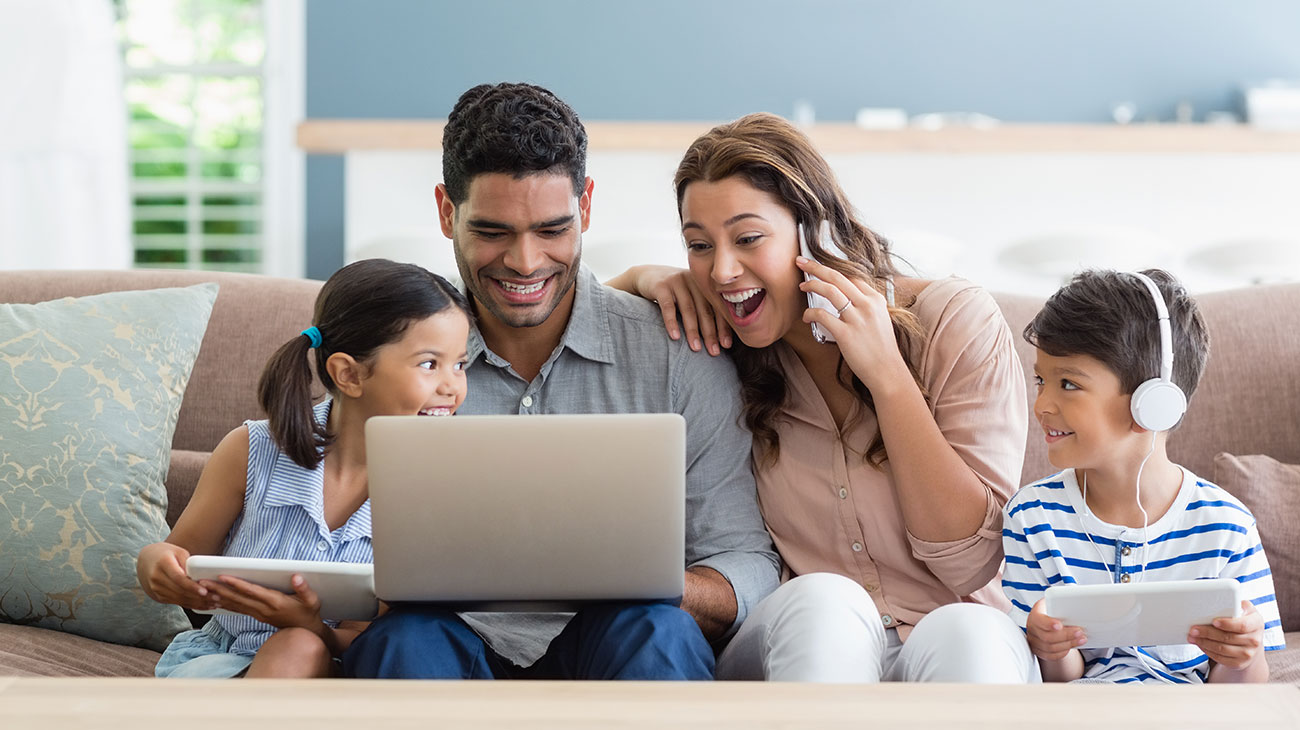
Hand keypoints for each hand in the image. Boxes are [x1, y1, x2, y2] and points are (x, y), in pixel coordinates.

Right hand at [137, 542, 216, 610]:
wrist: (146, 561)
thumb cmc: (166, 554)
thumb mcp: (178, 552)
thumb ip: (189, 563)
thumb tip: (202, 577)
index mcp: (163, 563)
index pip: (178, 578)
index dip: (192, 586)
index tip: (204, 591)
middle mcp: (157, 578)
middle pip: (180, 591)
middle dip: (200, 597)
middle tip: (217, 598)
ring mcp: (156, 589)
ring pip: (179, 599)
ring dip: (198, 603)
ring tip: (214, 603)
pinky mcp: (158, 596)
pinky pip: (177, 602)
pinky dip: (191, 604)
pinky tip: (204, 605)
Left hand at [198, 573, 323, 630]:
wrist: (305, 632)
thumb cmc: (308, 613)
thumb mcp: (313, 600)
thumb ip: (304, 589)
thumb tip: (296, 576)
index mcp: (275, 602)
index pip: (252, 592)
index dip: (237, 584)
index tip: (223, 576)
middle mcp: (263, 609)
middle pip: (237, 598)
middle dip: (219, 590)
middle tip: (202, 582)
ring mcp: (258, 613)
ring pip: (234, 604)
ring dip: (217, 596)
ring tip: (202, 589)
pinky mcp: (256, 615)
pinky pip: (237, 609)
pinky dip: (224, 604)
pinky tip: (214, 599)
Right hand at [632, 264, 731, 355]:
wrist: (647, 275)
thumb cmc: (675, 293)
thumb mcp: (692, 296)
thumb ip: (705, 308)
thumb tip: (722, 339)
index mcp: (706, 285)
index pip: (718, 308)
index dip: (723, 327)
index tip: (726, 345)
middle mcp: (694, 281)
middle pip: (705, 310)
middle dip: (710, 333)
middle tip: (714, 352)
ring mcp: (678, 282)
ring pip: (688, 309)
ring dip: (693, 331)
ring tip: (696, 348)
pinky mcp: (661, 286)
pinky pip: (668, 306)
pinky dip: (672, 322)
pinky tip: (675, 337)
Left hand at [796, 257, 908, 391]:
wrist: (887, 371)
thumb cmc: (881, 349)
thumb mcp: (879, 320)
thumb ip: (865, 306)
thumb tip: (846, 298)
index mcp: (876, 300)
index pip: (851, 277)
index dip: (832, 271)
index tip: (820, 269)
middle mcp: (867, 305)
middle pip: (838, 277)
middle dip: (816, 267)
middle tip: (801, 261)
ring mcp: (857, 318)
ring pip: (829, 291)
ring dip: (812, 285)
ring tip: (802, 286)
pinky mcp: (846, 333)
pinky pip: (822, 315)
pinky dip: (810, 313)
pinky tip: (806, 317)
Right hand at [1026, 599, 1086, 660]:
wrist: (1047, 619)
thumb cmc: (1053, 610)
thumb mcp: (1055, 603)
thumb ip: (1062, 603)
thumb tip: (1078, 604)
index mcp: (1035, 614)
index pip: (1038, 620)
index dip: (1048, 623)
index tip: (1060, 625)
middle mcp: (1032, 629)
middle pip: (1047, 637)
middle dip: (1066, 635)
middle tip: (1080, 632)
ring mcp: (1034, 641)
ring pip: (1050, 648)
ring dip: (1068, 644)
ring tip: (1082, 638)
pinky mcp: (1039, 651)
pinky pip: (1051, 656)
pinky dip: (1064, 652)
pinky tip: (1073, 645)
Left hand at [1190, 600, 1263, 669]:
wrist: (1251, 644)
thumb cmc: (1243, 622)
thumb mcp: (1244, 610)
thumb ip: (1235, 604)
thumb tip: (1220, 597)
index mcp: (1257, 623)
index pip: (1242, 625)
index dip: (1227, 624)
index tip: (1214, 621)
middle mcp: (1255, 640)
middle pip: (1228, 637)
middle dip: (1207, 633)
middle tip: (1193, 629)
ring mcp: (1248, 654)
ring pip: (1222, 649)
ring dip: (1204, 642)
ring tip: (1192, 636)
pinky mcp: (1239, 663)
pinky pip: (1220, 658)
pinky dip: (1207, 651)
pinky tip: (1200, 644)